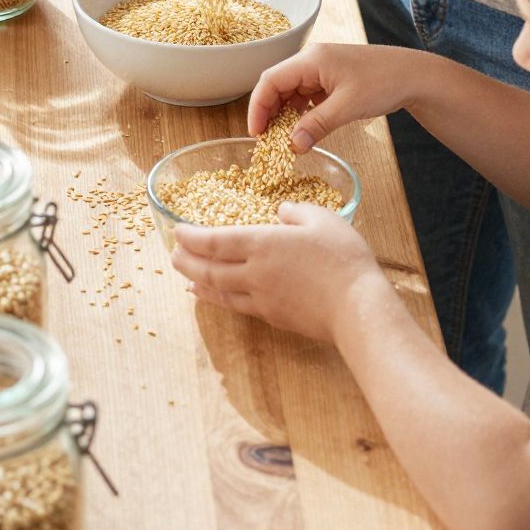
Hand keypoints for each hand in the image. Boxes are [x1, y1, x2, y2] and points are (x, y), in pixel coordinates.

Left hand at [171, 203, 385, 342]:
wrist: (357, 309)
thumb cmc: (343, 260)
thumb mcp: (323, 219)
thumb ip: (297, 212)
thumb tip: (281, 212)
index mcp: (263, 244)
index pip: (215, 241)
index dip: (191, 237)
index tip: (177, 232)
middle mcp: (254, 273)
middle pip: (208, 269)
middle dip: (185, 261)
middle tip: (172, 254)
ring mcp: (261, 299)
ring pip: (218, 291)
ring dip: (197, 282)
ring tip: (185, 277)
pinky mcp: (273, 317)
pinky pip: (237, 306)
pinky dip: (219, 300)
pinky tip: (218, 298)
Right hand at [247, 42, 419, 147]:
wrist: (414, 75)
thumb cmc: (383, 82)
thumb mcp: (347, 107)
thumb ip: (316, 125)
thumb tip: (292, 146)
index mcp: (311, 59)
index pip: (270, 80)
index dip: (258, 107)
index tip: (256, 133)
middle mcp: (312, 59)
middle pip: (277, 84)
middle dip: (269, 112)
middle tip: (267, 140)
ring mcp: (322, 68)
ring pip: (291, 90)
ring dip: (285, 113)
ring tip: (284, 137)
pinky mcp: (331, 77)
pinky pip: (306, 94)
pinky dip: (301, 111)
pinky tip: (304, 127)